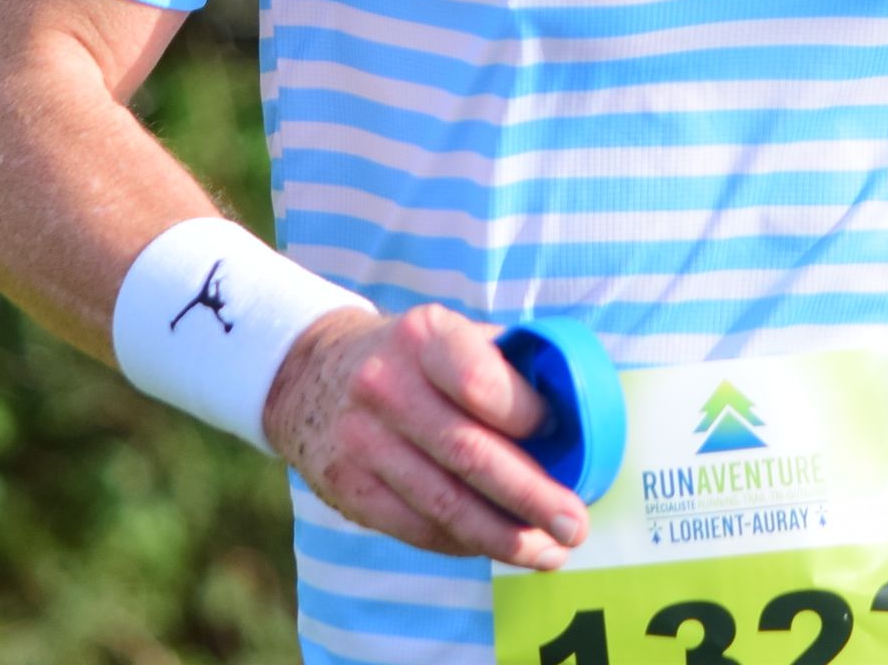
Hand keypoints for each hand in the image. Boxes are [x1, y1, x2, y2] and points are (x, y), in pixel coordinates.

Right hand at [261, 302, 590, 570]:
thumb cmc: (411, 358)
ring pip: (445, 505)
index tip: (568, 442)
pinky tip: (497, 546)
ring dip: (505, 537)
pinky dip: (465, 544)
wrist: (310, 373)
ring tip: (549, 553)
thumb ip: (504, 366)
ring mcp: (361, 441)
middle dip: (532, 498)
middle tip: (576, 525)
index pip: (481, 384)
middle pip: (470, 455)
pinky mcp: (348, 488)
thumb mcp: (448, 334)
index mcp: (423, 337)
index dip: (530, 419)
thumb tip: (577, 418)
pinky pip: (418, 529)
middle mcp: (385, 386)